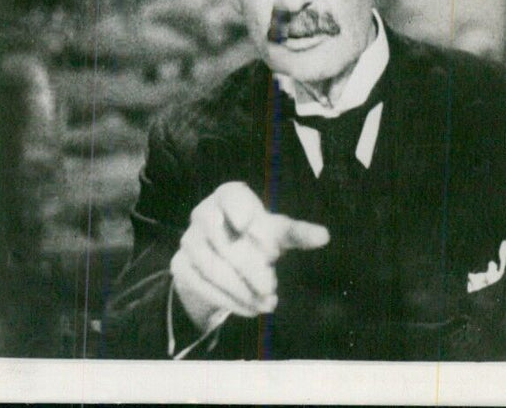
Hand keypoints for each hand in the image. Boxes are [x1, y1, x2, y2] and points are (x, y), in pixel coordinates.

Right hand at [170, 181, 329, 332]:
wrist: (221, 259)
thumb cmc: (253, 237)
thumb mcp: (275, 234)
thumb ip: (297, 233)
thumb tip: (325, 236)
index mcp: (227, 194)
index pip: (233, 198)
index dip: (244, 214)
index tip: (256, 231)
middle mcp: (203, 212)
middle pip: (224, 241)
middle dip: (250, 268)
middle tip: (271, 289)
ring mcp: (188, 239)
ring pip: (213, 268)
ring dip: (241, 291)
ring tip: (267, 305)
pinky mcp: (180, 266)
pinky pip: (202, 286)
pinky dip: (228, 301)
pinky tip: (249, 309)